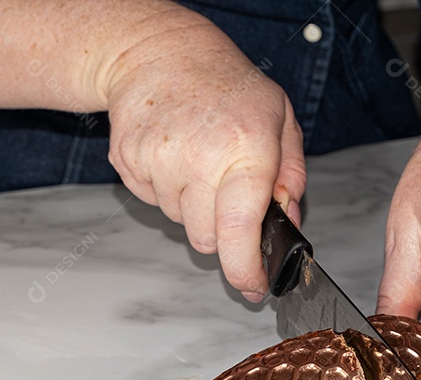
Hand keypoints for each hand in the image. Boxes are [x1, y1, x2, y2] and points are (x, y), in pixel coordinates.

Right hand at [103, 9, 305, 300]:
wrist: (158, 52)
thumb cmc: (227, 86)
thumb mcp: (280, 120)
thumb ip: (292, 177)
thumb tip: (289, 224)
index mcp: (245, 148)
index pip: (240, 230)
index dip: (245, 269)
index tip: (252, 286)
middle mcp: (199, 157)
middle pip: (208, 240)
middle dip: (222, 230)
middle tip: (226, 190)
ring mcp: (158, 161)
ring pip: (181, 223)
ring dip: (193, 205)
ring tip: (198, 159)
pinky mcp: (128, 163)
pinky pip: (154, 203)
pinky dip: (167, 190)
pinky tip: (174, 155)